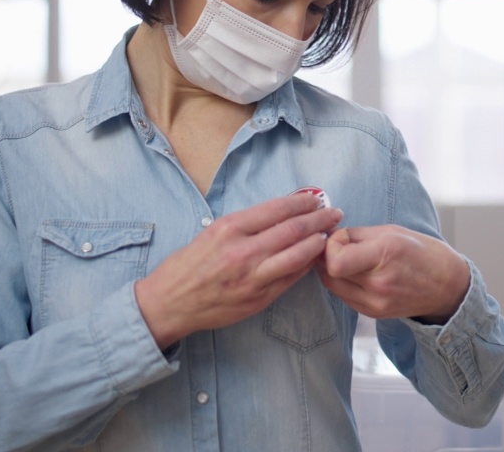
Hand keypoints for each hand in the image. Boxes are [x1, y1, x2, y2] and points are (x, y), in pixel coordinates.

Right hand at [134, 194, 343, 348]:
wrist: (169, 303)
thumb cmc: (188, 265)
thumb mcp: (211, 232)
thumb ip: (245, 224)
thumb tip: (280, 211)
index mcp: (230, 228)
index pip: (277, 209)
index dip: (302, 203)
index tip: (316, 199)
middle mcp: (243, 251)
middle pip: (293, 230)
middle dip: (319, 219)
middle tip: (334, 212)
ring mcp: (252, 277)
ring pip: (298, 255)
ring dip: (318, 242)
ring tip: (331, 234)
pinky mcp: (258, 298)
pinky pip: (290, 278)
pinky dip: (306, 265)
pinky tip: (315, 257)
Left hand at [317, 225, 470, 324]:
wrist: (447, 286)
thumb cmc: (422, 252)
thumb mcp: (391, 231)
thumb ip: (356, 234)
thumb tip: (329, 236)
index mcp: (385, 255)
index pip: (335, 261)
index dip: (331, 245)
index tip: (342, 237)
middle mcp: (378, 283)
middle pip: (330, 273)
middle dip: (328, 254)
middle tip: (339, 246)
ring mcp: (376, 303)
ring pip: (332, 286)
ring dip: (332, 270)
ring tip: (346, 258)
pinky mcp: (373, 313)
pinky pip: (343, 296)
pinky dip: (342, 282)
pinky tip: (355, 272)